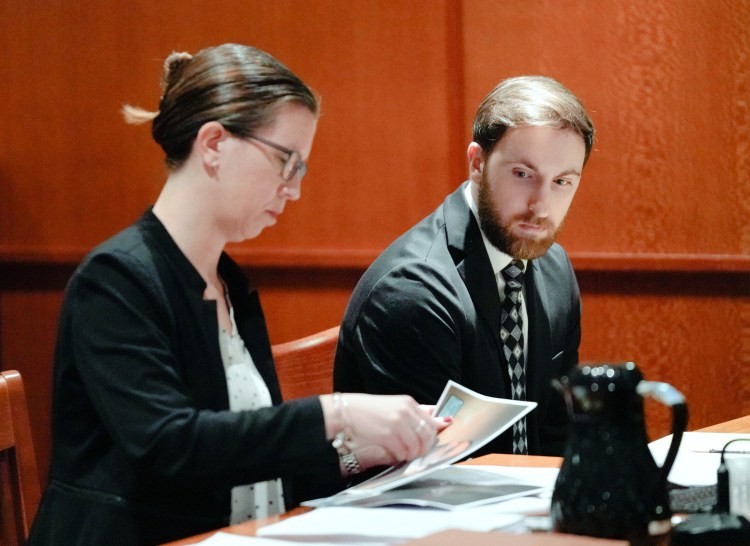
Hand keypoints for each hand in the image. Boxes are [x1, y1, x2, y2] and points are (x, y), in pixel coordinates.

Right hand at [321, 394, 450, 470]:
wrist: (344, 413)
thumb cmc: (367, 412)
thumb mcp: (394, 407)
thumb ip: (417, 414)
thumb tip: (442, 420)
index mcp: (409, 403)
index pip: (431, 424)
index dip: (431, 438)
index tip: (427, 445)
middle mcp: (406, 412)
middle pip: (427, 437)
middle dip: (422, 449)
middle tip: (412, 452)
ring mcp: (398, 423)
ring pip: (417, 447)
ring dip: (410, 454)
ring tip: (399, 452)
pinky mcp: (388, 435)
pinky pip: (403, 453)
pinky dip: (399, 457)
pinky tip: (391, 453)